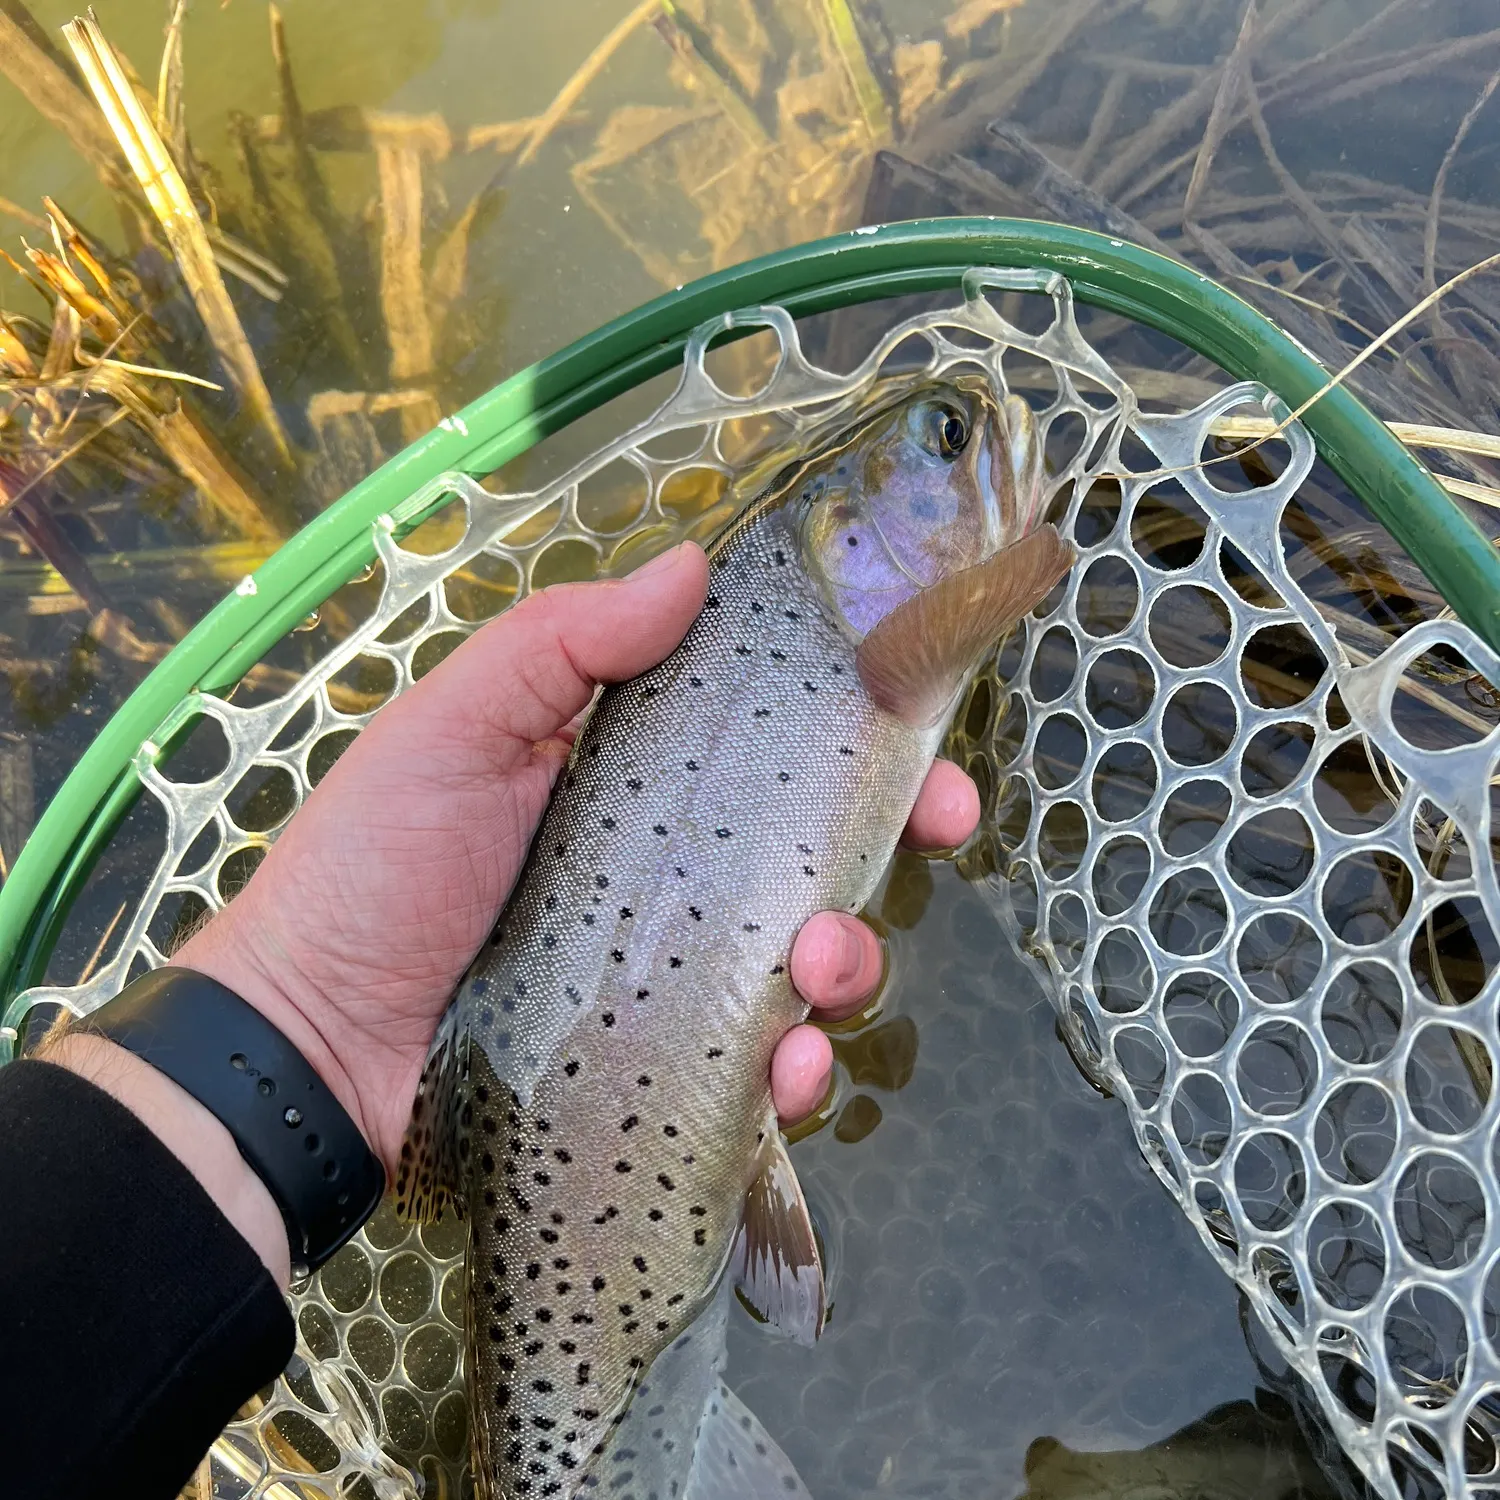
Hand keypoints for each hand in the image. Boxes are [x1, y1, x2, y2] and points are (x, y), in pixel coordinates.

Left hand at [172, 542, 975, 1172]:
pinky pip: (763, 1072)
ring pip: (810, 967)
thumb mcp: (454, 728)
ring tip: (819, 970)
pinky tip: (786, 1064)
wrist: (305, 1046)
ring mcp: (676, 980)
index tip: (924, 726)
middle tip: (935, 836)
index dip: (862, 733)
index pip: (771, 748)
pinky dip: (796, 1072)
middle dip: (896, 845)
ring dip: (851, 961)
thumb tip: (691, 563)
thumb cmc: (372, 871)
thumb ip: (562, 644)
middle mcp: (672, 880)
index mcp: (636, 786)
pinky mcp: (669, 1072)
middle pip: (817, 855)